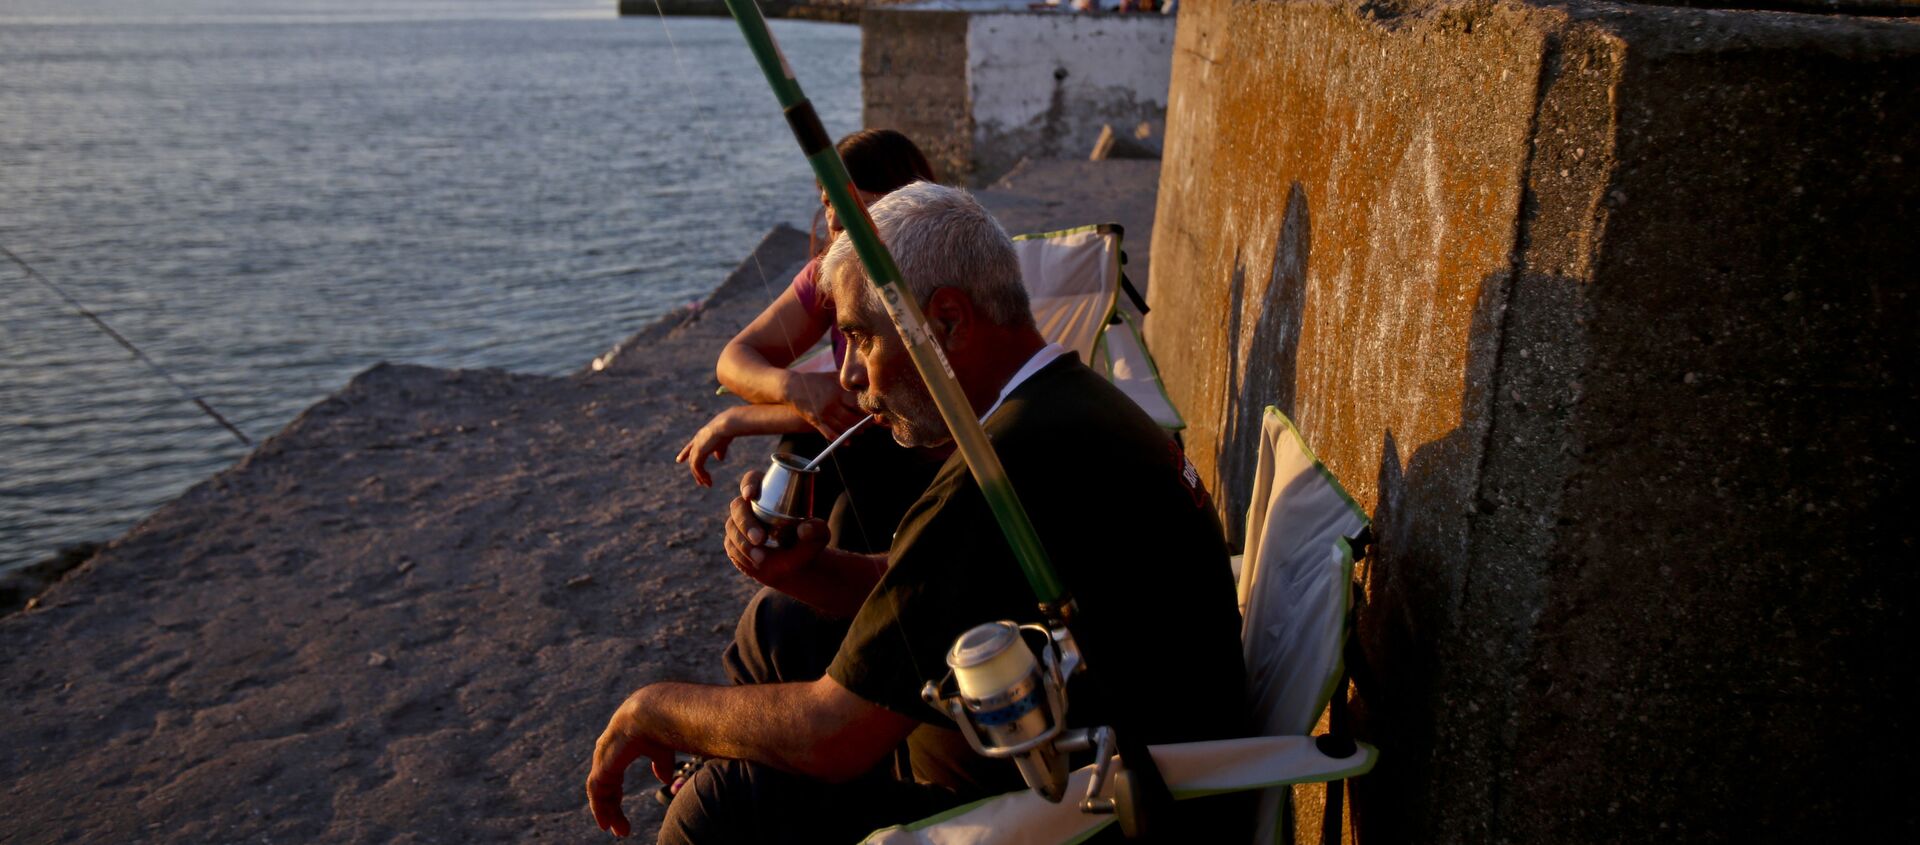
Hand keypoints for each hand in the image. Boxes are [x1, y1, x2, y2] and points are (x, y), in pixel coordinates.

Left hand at [586, 692, 675, 837]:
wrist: (653, 714)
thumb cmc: (663, 725)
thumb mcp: (662, 749)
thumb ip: (660, 764)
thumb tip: (663, 778)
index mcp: (620, 744)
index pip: (612, 775)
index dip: (615, 794)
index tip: (619, 812)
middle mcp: (608, 751)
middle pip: (605, 784)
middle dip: (610, 805)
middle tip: (617, 827)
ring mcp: (603, 758)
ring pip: (599, 791)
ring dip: (606, 811)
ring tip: (614, 829)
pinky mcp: (603, 766)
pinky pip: (597, 792)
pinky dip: (600, 808)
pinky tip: (606, 822)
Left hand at [675, 419, 734, 487]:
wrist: (726, 425)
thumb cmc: (727, 430)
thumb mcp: (723, 442)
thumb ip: (720, 450)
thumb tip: (719, 459)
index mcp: (701, 436)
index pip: (691, 446)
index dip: (685, 453)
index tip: (679, 460)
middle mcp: (697, 441)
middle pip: (692, 458)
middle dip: (695, 471)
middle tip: (700, 482)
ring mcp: (697, 447)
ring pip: (694, 465)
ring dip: (700, 476)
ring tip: (708, 484)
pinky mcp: (698, 452)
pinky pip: (697, 467)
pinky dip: (701, 475)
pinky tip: (708, 480)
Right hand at [726, 470, 828, 588]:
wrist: (795, 566)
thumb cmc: (807, 543)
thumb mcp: (819, 536)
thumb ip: (817, 530)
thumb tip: (805, 529)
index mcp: (769, 493)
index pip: (753, 479)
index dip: (748, 483)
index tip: (750, 495)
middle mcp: (750, 506)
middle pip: (738, 506)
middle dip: (746, 522)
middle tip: (760, 539)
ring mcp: (739, 524)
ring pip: (732, 527)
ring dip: (744, 543)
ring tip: (761, 558)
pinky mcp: (733, 541)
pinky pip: (731, 546)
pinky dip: (742, 555)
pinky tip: (755, 562)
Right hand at [786, 371, 864, 437]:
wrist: (792, 387)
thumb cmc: (815, 380)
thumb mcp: (832, 376)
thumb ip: (848, 381)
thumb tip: (864, 381)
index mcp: (838, 391)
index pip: (858, 404)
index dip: (867, 410)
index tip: (874, 412)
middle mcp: (831, 404)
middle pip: (852, 418)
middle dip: (863, 423)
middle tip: (870, 424)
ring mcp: (823, 414)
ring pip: (843, 427)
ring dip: (854, 431)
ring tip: (861, 431)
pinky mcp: (816, 421)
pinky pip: (829, 433)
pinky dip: (839, 439)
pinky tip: (847, 442)